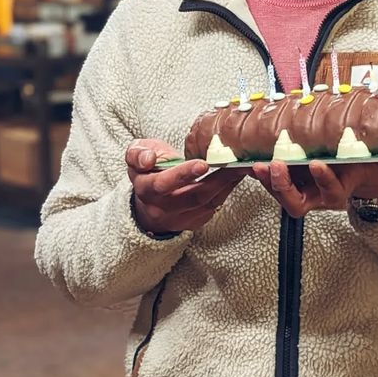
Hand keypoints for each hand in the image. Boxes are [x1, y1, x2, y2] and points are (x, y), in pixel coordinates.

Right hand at [126, 139, 245, 234]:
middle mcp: (161, 208)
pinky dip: (227, 191)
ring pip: (207, 203)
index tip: (202, 164)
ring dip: (227, 184)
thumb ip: (138, 154)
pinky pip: (214, 207)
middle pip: (193, 197)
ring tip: (241, 167)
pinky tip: (236, 177)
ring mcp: (179, 218)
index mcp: (146, 189)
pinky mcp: (194, 222)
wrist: (149, 198)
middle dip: (217, 179)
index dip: (183, 174)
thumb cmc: (147, 169)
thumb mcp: (136, 155)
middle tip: (235, 162)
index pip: (163, 184)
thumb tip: (148, 159)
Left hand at [250, 158, 377, 218]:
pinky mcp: (294, 172)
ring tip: (258, 163)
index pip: (333, 193)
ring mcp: (304, 185)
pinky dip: (262, 168)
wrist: (371, 165)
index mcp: (343, 190)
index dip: (325, 181)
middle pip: (296, 202)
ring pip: (281, 192)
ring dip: (267, 180)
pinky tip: (251, 153)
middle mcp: (319, 193)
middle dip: (284, 188)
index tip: (319, 164)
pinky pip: (273, 176)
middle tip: (277, 166)